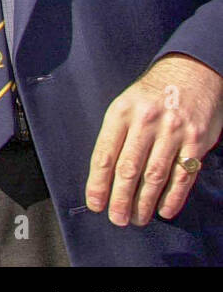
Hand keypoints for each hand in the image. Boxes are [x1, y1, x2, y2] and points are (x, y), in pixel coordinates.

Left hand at [86, 53, 222, 225]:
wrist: (191, 73)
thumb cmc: (150, 95)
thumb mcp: (125, 105)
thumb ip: (116, 135)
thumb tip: (102, 175)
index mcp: (121, 113)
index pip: (105, 154)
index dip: (98, 183)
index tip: (95, 204)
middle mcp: (146, 122)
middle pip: (128, 168)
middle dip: (120, 198)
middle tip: (116, 219)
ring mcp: (173, 131)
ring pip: (155, 175)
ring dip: (144, 202)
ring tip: (137, 218)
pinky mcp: (196, 140)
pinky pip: (182, 174)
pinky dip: (173, 196)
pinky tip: (164, 210)